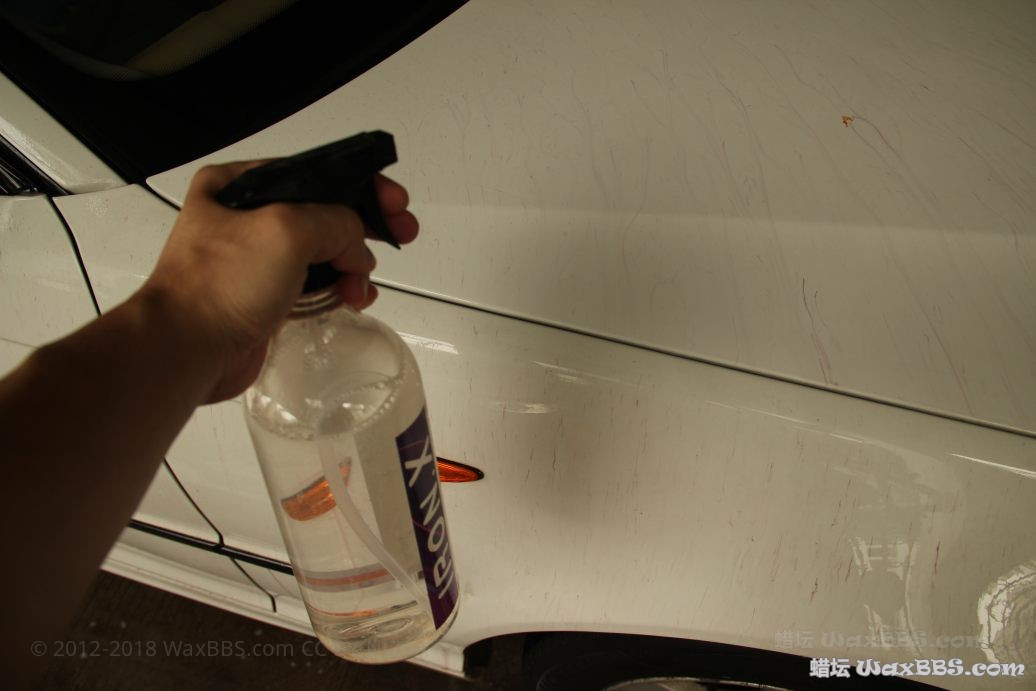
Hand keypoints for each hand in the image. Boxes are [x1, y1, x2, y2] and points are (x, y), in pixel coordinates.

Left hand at [141, 160, 418, 401]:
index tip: (395, 201)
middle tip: (401, 233)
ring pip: (323, 252)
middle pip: (323, 213)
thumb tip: (356, 244)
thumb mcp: (288, 229)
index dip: (360, 184)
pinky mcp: (264, 298)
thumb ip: (336, 221)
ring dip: (353, 265)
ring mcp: (254, 261)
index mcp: (237, 185)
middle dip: (363, 227)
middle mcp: (244, 218)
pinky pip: (314, 285)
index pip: (314, 174)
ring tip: (362, 285)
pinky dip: (338, 289)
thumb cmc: (223, 284)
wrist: (186, 351)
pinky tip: (354, 298)